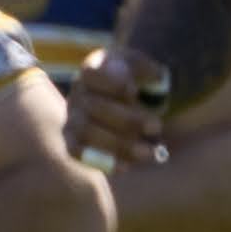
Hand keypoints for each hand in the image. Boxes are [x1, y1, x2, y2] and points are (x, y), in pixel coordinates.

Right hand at [67, 49, 168, 171]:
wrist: (116, 99)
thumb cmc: (128, 78)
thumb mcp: (137, 65)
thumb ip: (147, 68)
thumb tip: (158, 77)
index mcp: (91, 72)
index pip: (91, 74)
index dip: (112, 84)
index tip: (134, 91)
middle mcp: (77, 95)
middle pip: (93, 107)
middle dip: (127, 120)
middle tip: (156, 127)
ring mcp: (72, 119)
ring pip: (86, 133)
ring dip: (118, 145)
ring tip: (148, 152)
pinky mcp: (73, 141)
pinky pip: (79, 153)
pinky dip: (102, 161)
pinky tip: (126, 166)